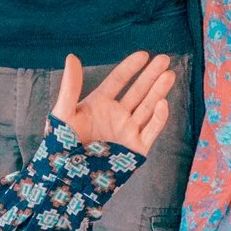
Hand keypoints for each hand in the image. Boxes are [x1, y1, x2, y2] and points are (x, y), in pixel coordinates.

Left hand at [50, 52, 174, 156]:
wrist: (68, 176)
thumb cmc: (61, 144)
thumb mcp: (64, 112)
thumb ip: (70, 86)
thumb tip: (71, 56)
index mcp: (99, 104)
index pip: (118, 80)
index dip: (131, 67)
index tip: (144, 54)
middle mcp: (116, 114)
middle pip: (138, 91)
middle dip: (151, 75)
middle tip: (164, 59)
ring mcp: (127, 130)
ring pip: (148, 107)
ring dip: (158, 91)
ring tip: (169, 75)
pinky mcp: (136, 148)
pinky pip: (151, 130)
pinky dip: (158, 117)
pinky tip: (162, 102)